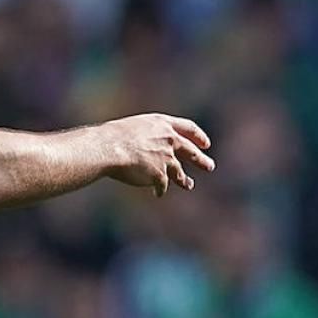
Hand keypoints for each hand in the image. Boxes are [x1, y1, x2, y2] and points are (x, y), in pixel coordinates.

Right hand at [100, 113, 214, 196]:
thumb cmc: (111, 137)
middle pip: (190, 151)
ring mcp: (166, 158)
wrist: (107, 148)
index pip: (187, 127)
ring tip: (189, 185)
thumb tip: (148, 149)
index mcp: (161, 123)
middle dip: (201, 160)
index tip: (205, 144)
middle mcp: (169, 140)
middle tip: (210, 166)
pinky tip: (157, 193)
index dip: (198, 136)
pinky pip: (162, 186)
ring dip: (185, 180)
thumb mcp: (132, 129)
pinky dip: (159, 190)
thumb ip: (146, 137)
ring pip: (180, 173)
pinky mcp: (160, 175)